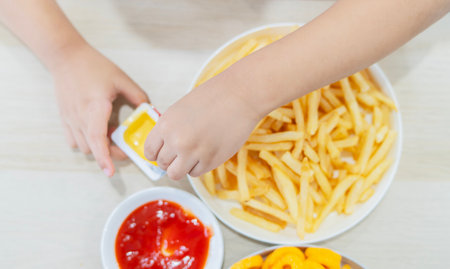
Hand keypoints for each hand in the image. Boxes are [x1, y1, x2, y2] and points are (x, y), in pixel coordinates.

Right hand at [52, 44, 148, 176]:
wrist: (66, 57)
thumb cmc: (94, 66)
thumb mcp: (121, 79)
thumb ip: (138, 96)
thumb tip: (150, 111)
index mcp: (95, 107)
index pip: (97, 139)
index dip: (104, 157)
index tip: (110, 171)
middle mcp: (80, 116)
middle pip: (93, 148)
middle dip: (110, 154)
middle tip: (124, 147)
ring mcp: (70, 119)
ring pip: (84, 147)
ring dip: (98, 147)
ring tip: (109, 133)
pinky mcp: (64, 119)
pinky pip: (74, 140)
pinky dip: (86, 142)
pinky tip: (96, 131)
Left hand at [144, 71, 262, 179]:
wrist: (240, 96)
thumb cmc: (213, 98)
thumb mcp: (181, 109)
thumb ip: (170, 129)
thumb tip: (165, 149)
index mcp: (166, 124)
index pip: (150, 151)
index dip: (157, 154)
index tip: (164, 153)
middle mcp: (176, 140)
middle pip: (163, 164)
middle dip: (171, 160)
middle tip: (183, 152)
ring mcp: (193, 152)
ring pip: (176, 173)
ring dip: (183, 167)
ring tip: (194, 155)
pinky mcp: (210, 161)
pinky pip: (196, 173)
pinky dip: (200, 166)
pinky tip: (208, 151)